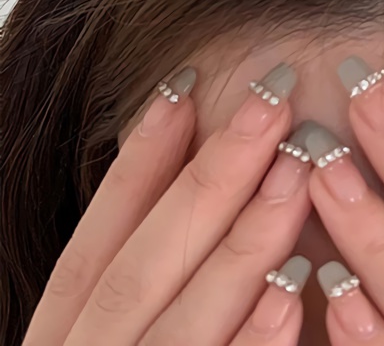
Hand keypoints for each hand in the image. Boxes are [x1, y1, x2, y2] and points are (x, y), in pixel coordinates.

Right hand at [22, 66, 312, 345]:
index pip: (93, 244)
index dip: (137, 162)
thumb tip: (209, 170)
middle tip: (271, 104)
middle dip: (210, 179)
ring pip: (182, 321)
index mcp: (65, 339)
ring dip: (243, 244)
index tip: (183, 87)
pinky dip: (252, 342)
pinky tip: (293, 287)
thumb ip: (155, 274)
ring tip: (295, 170)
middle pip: (142, 267)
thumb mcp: (124, 329)